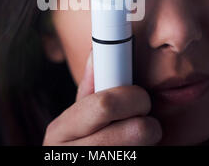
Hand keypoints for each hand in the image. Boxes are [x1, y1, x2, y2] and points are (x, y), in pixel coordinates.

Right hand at [43, 52, 161, 144]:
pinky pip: (142, 161)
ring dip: (148, 143)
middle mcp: (69, 155)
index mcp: (60, 131)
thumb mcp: (77, 122)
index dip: (131, 98)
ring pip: (141, 150)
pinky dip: (146, 155)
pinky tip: (132, 154)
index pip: (104, 104)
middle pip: (133, 130)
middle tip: (148, 122)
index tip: (141, 99)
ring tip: (139, 142)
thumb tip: (95, 53)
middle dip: (147, 123)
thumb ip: (88, 91)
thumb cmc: (80, 147)